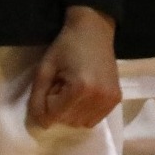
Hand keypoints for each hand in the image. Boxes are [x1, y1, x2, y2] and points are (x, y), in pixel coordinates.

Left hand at [27, 7, 119, 128]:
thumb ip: (37, 99)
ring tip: (73, 90)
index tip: (52, 84)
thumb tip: (42, 124)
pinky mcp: (116, 99)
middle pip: (67, 121)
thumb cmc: (66, 47)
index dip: (46, 103)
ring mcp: (110, 99)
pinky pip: (95, 119)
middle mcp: (99, 97)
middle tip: (62, 86)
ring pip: (81, 123)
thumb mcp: (44, 70)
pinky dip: (85, 112)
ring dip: (72, 111)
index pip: (53, 116)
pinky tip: (84, 95)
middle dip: (58, 108)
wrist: (94, 31)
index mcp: (81, 88)